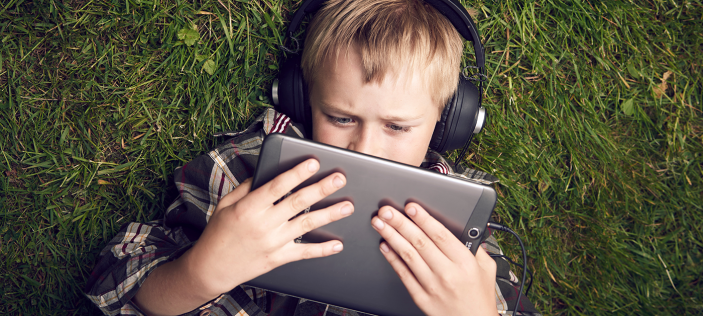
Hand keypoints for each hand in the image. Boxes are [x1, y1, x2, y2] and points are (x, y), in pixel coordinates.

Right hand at [183, 159, 353, 296]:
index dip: (297, 173)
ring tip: (347, 206)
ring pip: (306, 225)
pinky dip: (322, 249)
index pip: (278, 186)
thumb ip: (246, 187)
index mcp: (249, 207)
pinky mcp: (278, 258)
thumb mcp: (226, 204)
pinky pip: (304, 252)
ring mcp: (273, 242)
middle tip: (339, 178)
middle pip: (298, 202)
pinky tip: (337, 244)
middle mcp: (263, 224)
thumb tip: (266, 171)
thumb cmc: (218, 233)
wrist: (212, 267)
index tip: (313, 162)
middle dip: (321, 189)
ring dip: (329, 215)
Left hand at [371, 203, 496, 315]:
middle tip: (386, 211)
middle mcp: (447, 273)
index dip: (423, 219)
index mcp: (464, 263)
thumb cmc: (480, 298)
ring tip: (380, 224)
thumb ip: (477, 247)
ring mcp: (432, 286)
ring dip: (392, 237)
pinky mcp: (421, 298)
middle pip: (420, 242)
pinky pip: (403, 275)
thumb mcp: (487, 269)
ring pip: (408, 256)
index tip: (411, 207)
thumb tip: (466, 228)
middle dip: (400, 223)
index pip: (440, 235)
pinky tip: (385, 246)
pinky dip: (392, 259)